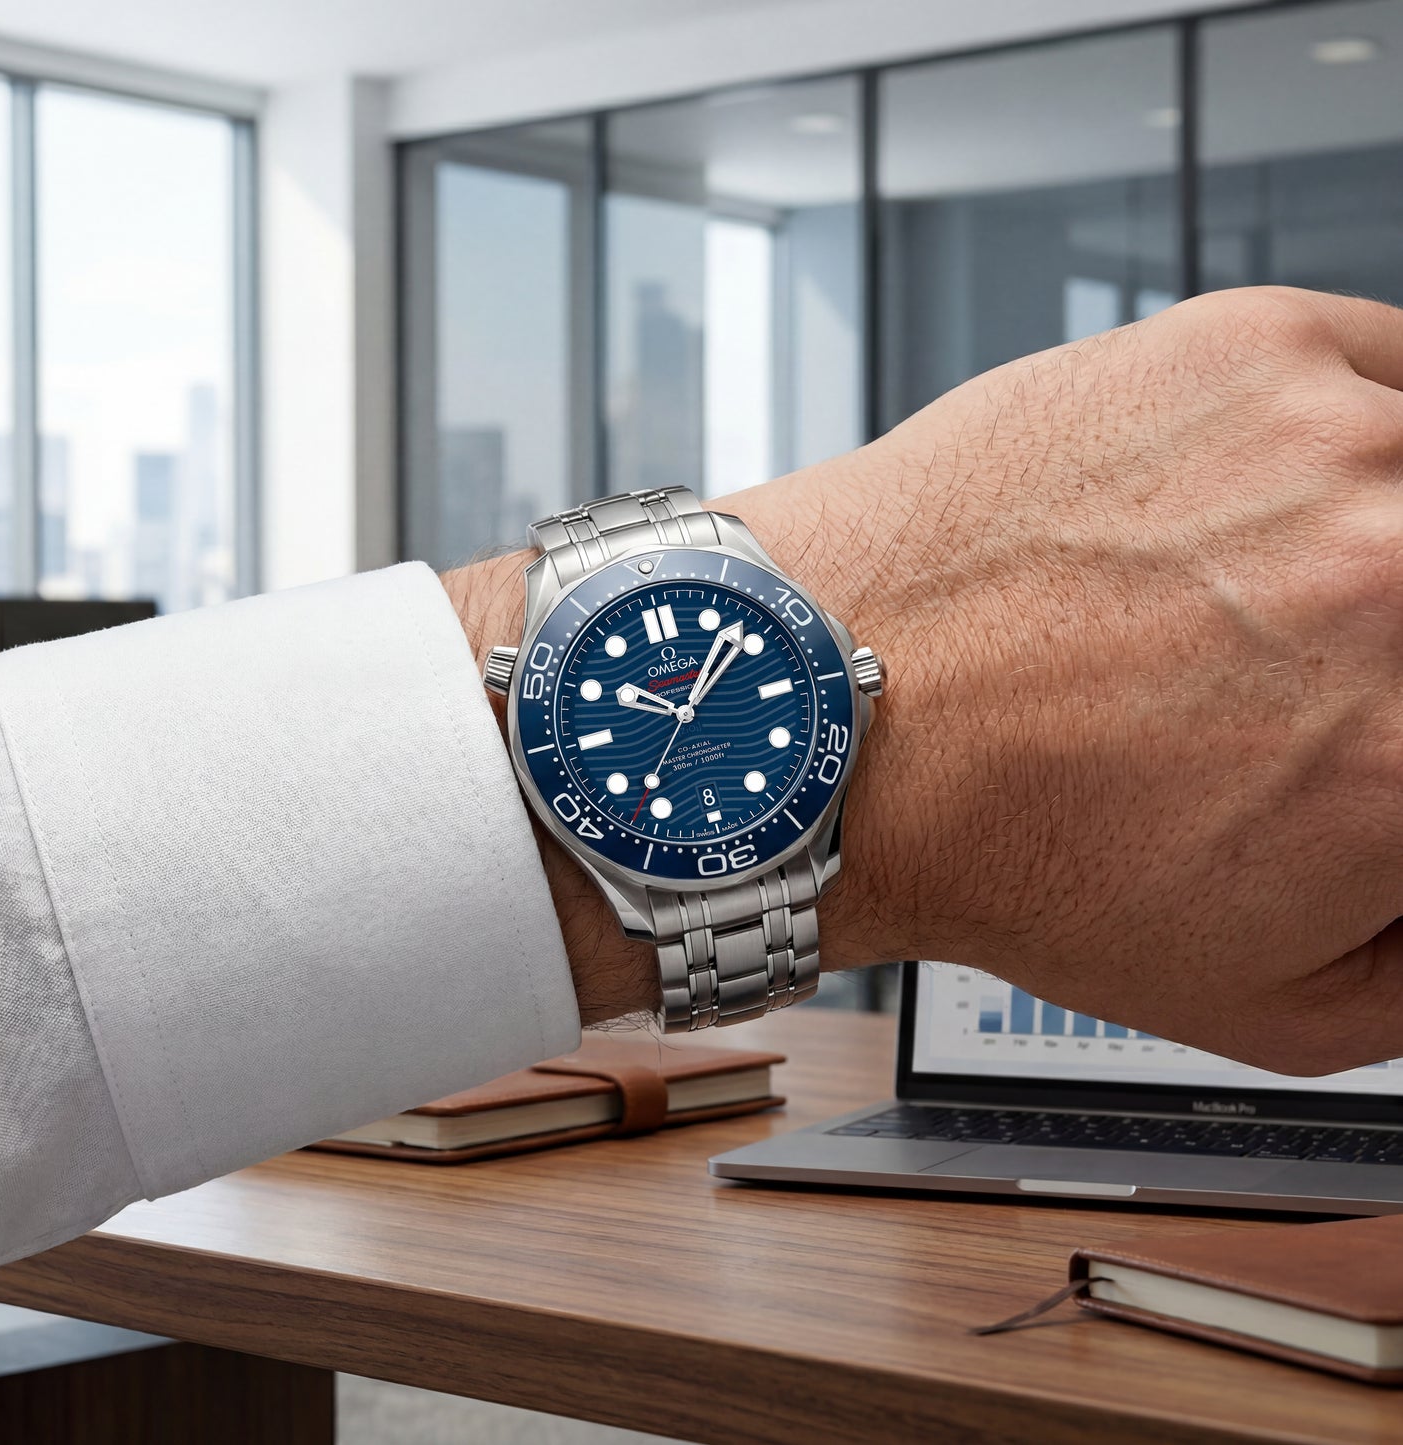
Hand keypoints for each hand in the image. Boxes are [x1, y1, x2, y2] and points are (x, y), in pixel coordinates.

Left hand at [455, 286, 1402, 1058]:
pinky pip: (1389, 371)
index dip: (1396, 738)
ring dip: (1382, 542)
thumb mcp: (1270, 1001)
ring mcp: (1342, 444)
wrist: (840, 709)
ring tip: (1282, 598)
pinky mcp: (1254, 347)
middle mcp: (1402, 585)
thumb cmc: (1003, 841)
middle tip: (1328, 670)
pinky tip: (1273, 502)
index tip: (1375, 724)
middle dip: (1379, 653)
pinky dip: (1365, 437)